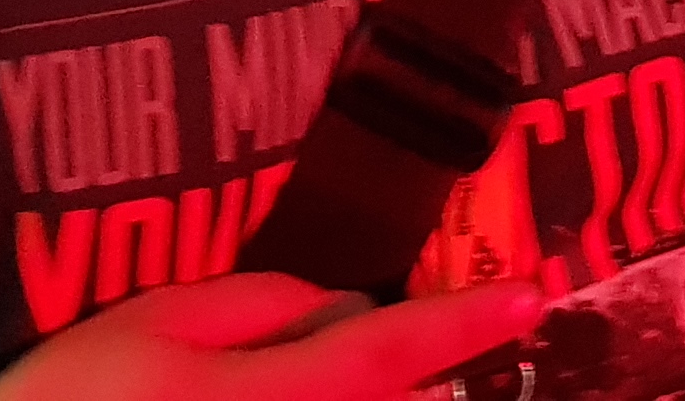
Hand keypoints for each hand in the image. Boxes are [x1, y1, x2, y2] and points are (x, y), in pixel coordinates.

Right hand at [0, 273, 541, 400]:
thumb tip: (334, 303)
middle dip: (427, 373)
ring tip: (352, 357)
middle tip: (462, 329)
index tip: (532, 293)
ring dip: (385, 386)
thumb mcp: (152, 325)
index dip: (466, 320)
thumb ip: (256, 305)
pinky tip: (299, 376)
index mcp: (278, 397)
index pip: (394, 349)